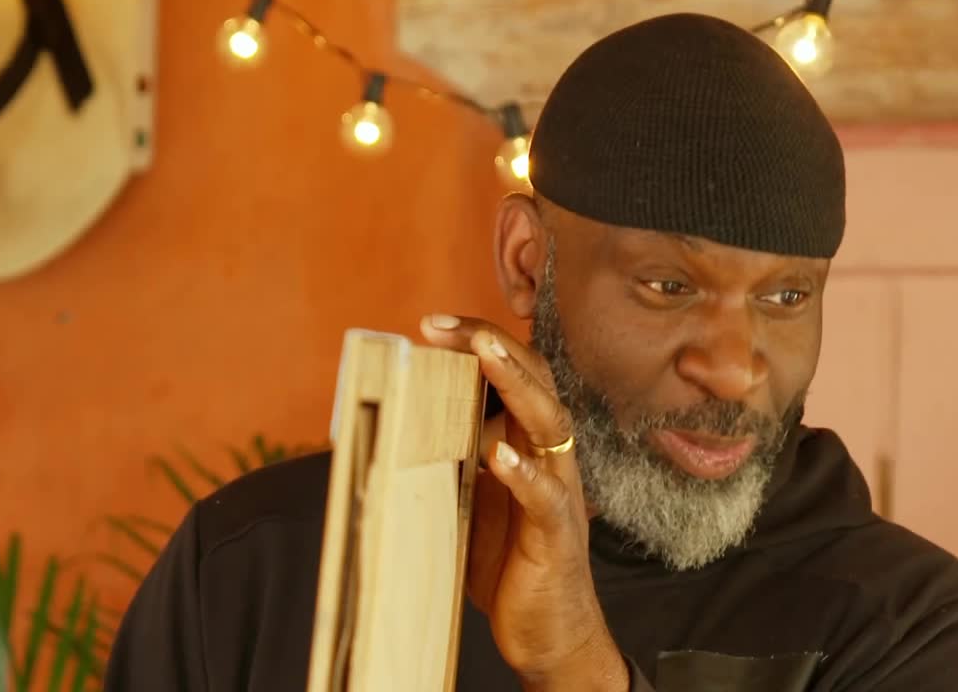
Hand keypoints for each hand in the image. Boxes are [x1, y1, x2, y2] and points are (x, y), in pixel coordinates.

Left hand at [420, 314, 629, 691]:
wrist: (551, 632)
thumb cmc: (510, 562)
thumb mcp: (472, 497)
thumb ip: (452, 456)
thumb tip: (400, 417)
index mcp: (529, 444)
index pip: (514, 374)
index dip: (477, 344)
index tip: (432, 324)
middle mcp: (551, 458)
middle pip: (536, 381)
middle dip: (491, 345)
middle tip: (442, 325)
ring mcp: (558, 493)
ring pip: (550, 424)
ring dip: (516, 384)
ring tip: (484, 354)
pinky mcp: (556, 537)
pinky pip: (546, 498)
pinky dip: (523, 474)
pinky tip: (498, 454)